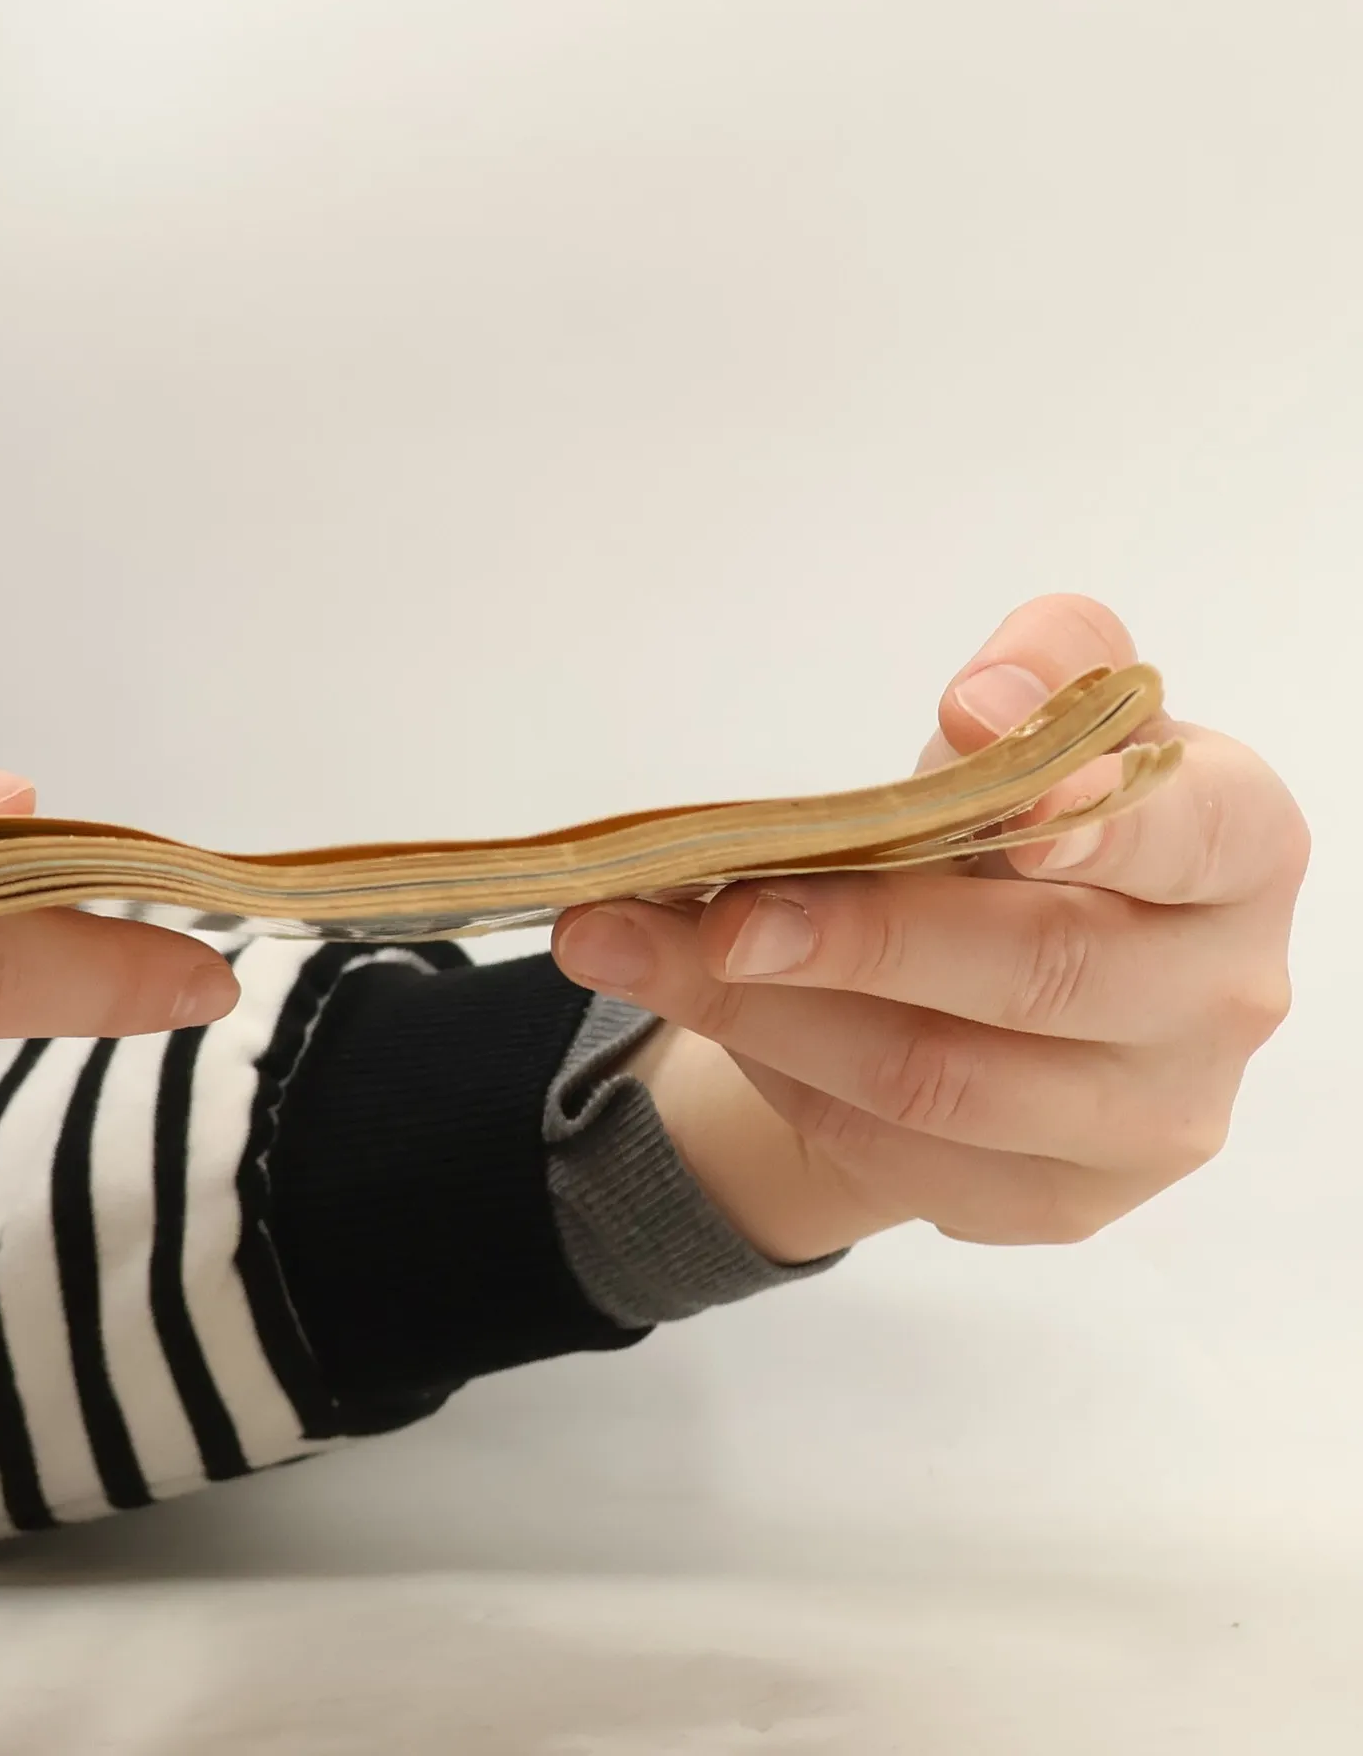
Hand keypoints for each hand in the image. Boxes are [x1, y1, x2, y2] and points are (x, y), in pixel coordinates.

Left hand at [551, 596, 1307, 1262]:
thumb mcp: (1036, 721)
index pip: (1190, 835)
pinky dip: (785, 1080)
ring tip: (631, 950)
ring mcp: (1145, 1118)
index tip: (1013, 815)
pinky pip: (895, 1157)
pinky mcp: (1057, 1199)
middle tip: (714, 910)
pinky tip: (716, 1016)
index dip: (1104, 826)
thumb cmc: (1025, 825)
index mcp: (1237, 849)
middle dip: (855, 937)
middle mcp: (1220, 995)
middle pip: (1032, 974)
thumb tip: (983, 706)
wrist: (994, 973)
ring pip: (937, 1085)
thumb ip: (1041, 669)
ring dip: (764, 1015)